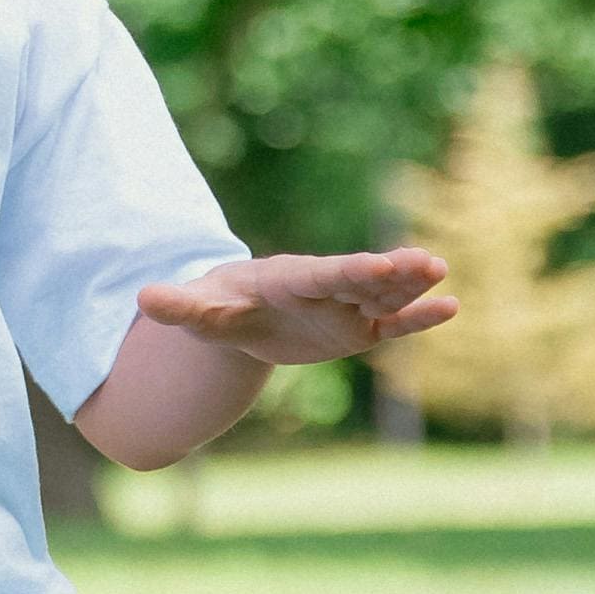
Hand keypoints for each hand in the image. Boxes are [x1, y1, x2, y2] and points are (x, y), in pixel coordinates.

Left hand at [133, 245, 460, 364]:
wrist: (238, 317)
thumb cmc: (218, 308)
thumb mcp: (198, 313)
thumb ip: (178, 307)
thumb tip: (143, 298)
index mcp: (288, 280)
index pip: (322, 276)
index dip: (348, 273)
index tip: (375, 266)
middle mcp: (323, 288)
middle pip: (361, 281)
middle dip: (391, 273)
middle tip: (429, 263)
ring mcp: (344, 308)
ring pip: (383, 298)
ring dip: (411, 288)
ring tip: (443, 274)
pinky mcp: (356, 330)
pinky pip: (392, 326)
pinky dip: (418, 319)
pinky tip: (451, 308)